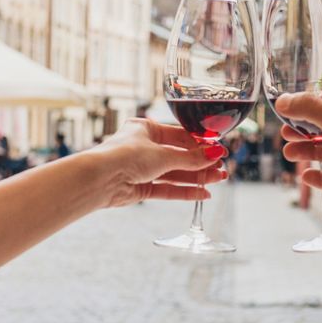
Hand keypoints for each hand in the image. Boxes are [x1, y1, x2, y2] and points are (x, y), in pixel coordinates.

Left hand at [87, 119, 228, 207]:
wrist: (100, 179)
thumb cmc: (125, 156)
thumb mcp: (163, 154)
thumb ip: (190, 158)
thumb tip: (214, 154)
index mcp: (145, 129)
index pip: (179, 136)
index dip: (200, 145)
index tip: (218, 151)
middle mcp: (143, 148)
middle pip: (179, 156)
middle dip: (201, 163)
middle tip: (221, 168)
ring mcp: (142, 169)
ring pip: (175, 173)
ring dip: (196, 177)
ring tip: (218, 180)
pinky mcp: (140, 188)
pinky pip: (167, 189)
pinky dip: (184, 191)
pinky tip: (202, 193)